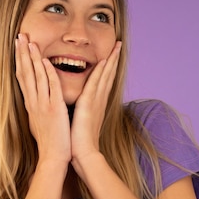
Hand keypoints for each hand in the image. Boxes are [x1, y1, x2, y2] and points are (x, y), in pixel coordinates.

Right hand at [15, 34, 70, 164]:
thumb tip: (36, 100)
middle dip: (22, 53)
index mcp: (31, 104)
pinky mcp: (54, 109)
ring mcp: (43, 105)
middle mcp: (34, 102)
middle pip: (25, 73)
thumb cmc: (49, 142)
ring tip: (29, 42)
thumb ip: (38, 109)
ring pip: (36, 76)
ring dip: (32, 58)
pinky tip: (45, 61)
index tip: (18, 46)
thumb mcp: (40, 122)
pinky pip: (50, 87)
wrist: (53, 158)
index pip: (22, 77)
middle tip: (19, 36)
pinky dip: (47, 73)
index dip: (20, 60)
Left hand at [70, 41, 121, 164]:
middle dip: (114, 58)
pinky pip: (95, 84)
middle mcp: (99, 100)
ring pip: (105, 76)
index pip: (104, 81)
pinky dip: (100, 72)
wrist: (84, 155)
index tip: (112, 54)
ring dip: (111, 60)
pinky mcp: (89, 104)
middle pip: (109, 75)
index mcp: (97, 104)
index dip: (109, 66)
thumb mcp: (82, 122)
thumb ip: (84, 111)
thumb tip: (81, 106)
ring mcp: (96, 101)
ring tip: (116, 46)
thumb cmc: (80, 142)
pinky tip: (103, 61)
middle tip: (118, 43)